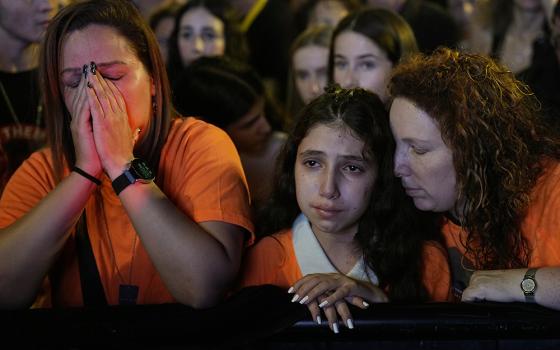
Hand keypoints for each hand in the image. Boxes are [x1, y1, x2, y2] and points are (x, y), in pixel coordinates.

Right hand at [67, 66, 100, 175]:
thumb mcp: (106, 135)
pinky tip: (90, 91)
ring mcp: (79, 124)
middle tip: (91, 67)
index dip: (94, 86)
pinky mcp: (80, 129)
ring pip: (82, 100)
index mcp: (87, 120)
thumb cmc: (101, 153)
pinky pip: (83, 111)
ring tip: (89, 73)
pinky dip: (86, 100)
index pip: (90, 99)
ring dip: (86, 86)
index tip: (99, 74)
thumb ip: (110, 126)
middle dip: (88, 81)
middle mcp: (80, 119)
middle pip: (84, 96)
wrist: (94, 168)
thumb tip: (120, 120)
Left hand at [85, 64, 135, 178]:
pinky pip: (96, 105)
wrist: (121, 165)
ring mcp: (111, 119)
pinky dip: (91, 93)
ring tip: (88, 72)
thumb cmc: (124, 156)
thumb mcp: (130, 141)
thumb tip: (136, 131)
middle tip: (94, 68)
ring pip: (102, 96)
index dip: (110, 87)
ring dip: (95, 82)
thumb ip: (132, 134)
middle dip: (101, 80)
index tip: (104, 78)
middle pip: (110, 93)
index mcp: (124, 119)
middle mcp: (119, 116)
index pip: (117, 98)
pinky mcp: (103, 123)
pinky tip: (86, 85)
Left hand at [289, 273, 387, 332]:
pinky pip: (341, 293)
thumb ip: (323, 294)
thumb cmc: (351, 295)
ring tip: (304, 301)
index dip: (300, 283)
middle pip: (315, 280)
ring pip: (325, 285)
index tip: (289, 291)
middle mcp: (334, 276)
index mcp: (329, 276)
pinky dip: (331, 298)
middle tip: (294, 299)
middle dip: (303, 289)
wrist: (371, 293)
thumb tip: (308, 300)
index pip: (311, 277)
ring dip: (313, 294)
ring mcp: (343, 281)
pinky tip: (323, 304)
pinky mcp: (352, 287)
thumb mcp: (334, 293)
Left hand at [461, 269, 524, 302]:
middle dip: (475, 298)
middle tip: (485, 303)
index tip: (480, 301)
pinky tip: (480, 306)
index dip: (475, 296)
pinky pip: (466, 298)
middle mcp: (475, 276)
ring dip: (474, 301)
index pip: (470, 287)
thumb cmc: (512, 284)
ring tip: (487, 303)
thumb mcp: (495, 283)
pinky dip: (470, 304)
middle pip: (468, 291)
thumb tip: (482, 297)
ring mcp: (475, 282)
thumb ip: (486, 288)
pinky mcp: (477, 289)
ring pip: (467, 295)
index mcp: (479, 274)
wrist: (521, 284)